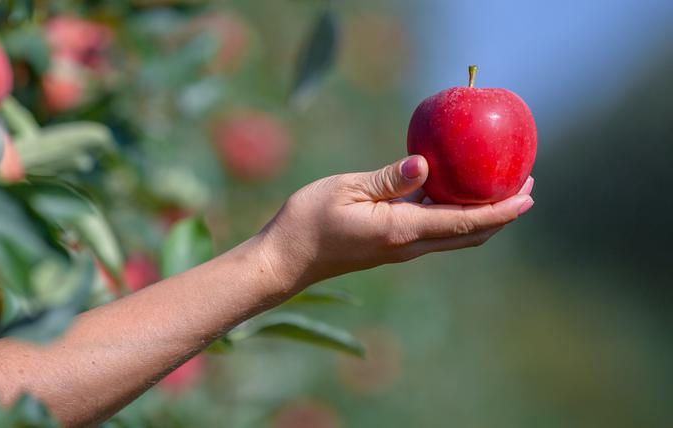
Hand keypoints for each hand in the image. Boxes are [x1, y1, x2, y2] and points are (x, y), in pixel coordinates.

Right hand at [259, 155, 533, 287]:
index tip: (529, 193)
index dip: (502, 210)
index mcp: (402, 230)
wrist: (285, 260)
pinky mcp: (390, 246)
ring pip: (456, 236)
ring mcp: (400, 249)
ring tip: (499, 188)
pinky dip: (456, 214)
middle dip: (503, 214)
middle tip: (525, 185)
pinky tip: (453, 192)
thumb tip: (427, 163)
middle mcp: (409, 245)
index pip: (466, 221)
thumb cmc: (308, 220)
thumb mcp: (345, 189)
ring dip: (483, 216)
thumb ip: (389, 178)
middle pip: (471, 234)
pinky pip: (435, 231)